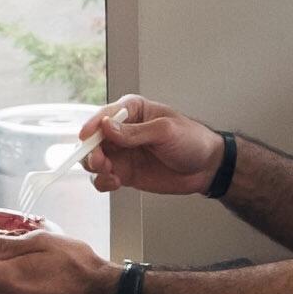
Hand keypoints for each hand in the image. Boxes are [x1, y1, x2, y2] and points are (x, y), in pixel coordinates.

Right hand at [75, 93, 226, 197]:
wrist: (206, 167)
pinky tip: (114, 183)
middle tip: (100, 161)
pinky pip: (104, 177)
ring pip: (95, 159)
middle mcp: (121, 130)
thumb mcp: (165, 131)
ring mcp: (122, 153)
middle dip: (92, 151)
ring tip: (110, 174)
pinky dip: (103, 182)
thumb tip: (106, 127)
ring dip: (96, 167)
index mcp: (131, 110)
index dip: (93, 125)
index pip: (104, 115)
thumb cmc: (191, 140)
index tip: (86, 136)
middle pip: (94, 139)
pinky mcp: (124, 172)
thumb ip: (135, 132)